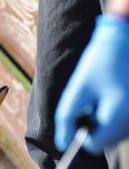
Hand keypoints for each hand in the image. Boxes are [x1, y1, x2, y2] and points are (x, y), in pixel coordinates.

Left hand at [55, 14, 128, 153]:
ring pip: (113, 132)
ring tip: (100, 93)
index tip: (76, 113)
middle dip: (91, 124)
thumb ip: (66, 116)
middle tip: (89, 99)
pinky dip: (111, 113)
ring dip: (101, 118)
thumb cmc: (100, 60)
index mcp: (118, 116)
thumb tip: (61, 143)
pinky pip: (120, 123)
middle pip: (105, 140)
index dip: (80, 132)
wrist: (125, 39)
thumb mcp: (77, 88)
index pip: (94, 145)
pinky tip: (110, 93)